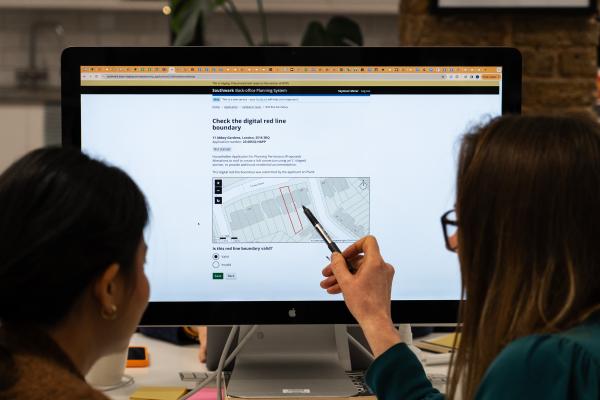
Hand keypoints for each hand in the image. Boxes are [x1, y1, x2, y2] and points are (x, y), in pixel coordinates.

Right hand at [320, 235, 400, 356]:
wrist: (376, 321)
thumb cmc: (365, 305)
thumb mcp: (345, 282)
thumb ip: (338, 266)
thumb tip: (336, 256)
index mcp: (375, 262)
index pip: (367, 242)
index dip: (353, 246)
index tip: (343, 255)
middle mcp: (381, 267)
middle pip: (358, 259)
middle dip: (341, 267)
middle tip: (328, 273)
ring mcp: (381, 276)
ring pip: (359, 270)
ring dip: (343, 276)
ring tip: (329, 284)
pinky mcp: (380, 284)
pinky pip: (364, 277)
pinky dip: (351, 281)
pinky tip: (337, 289)